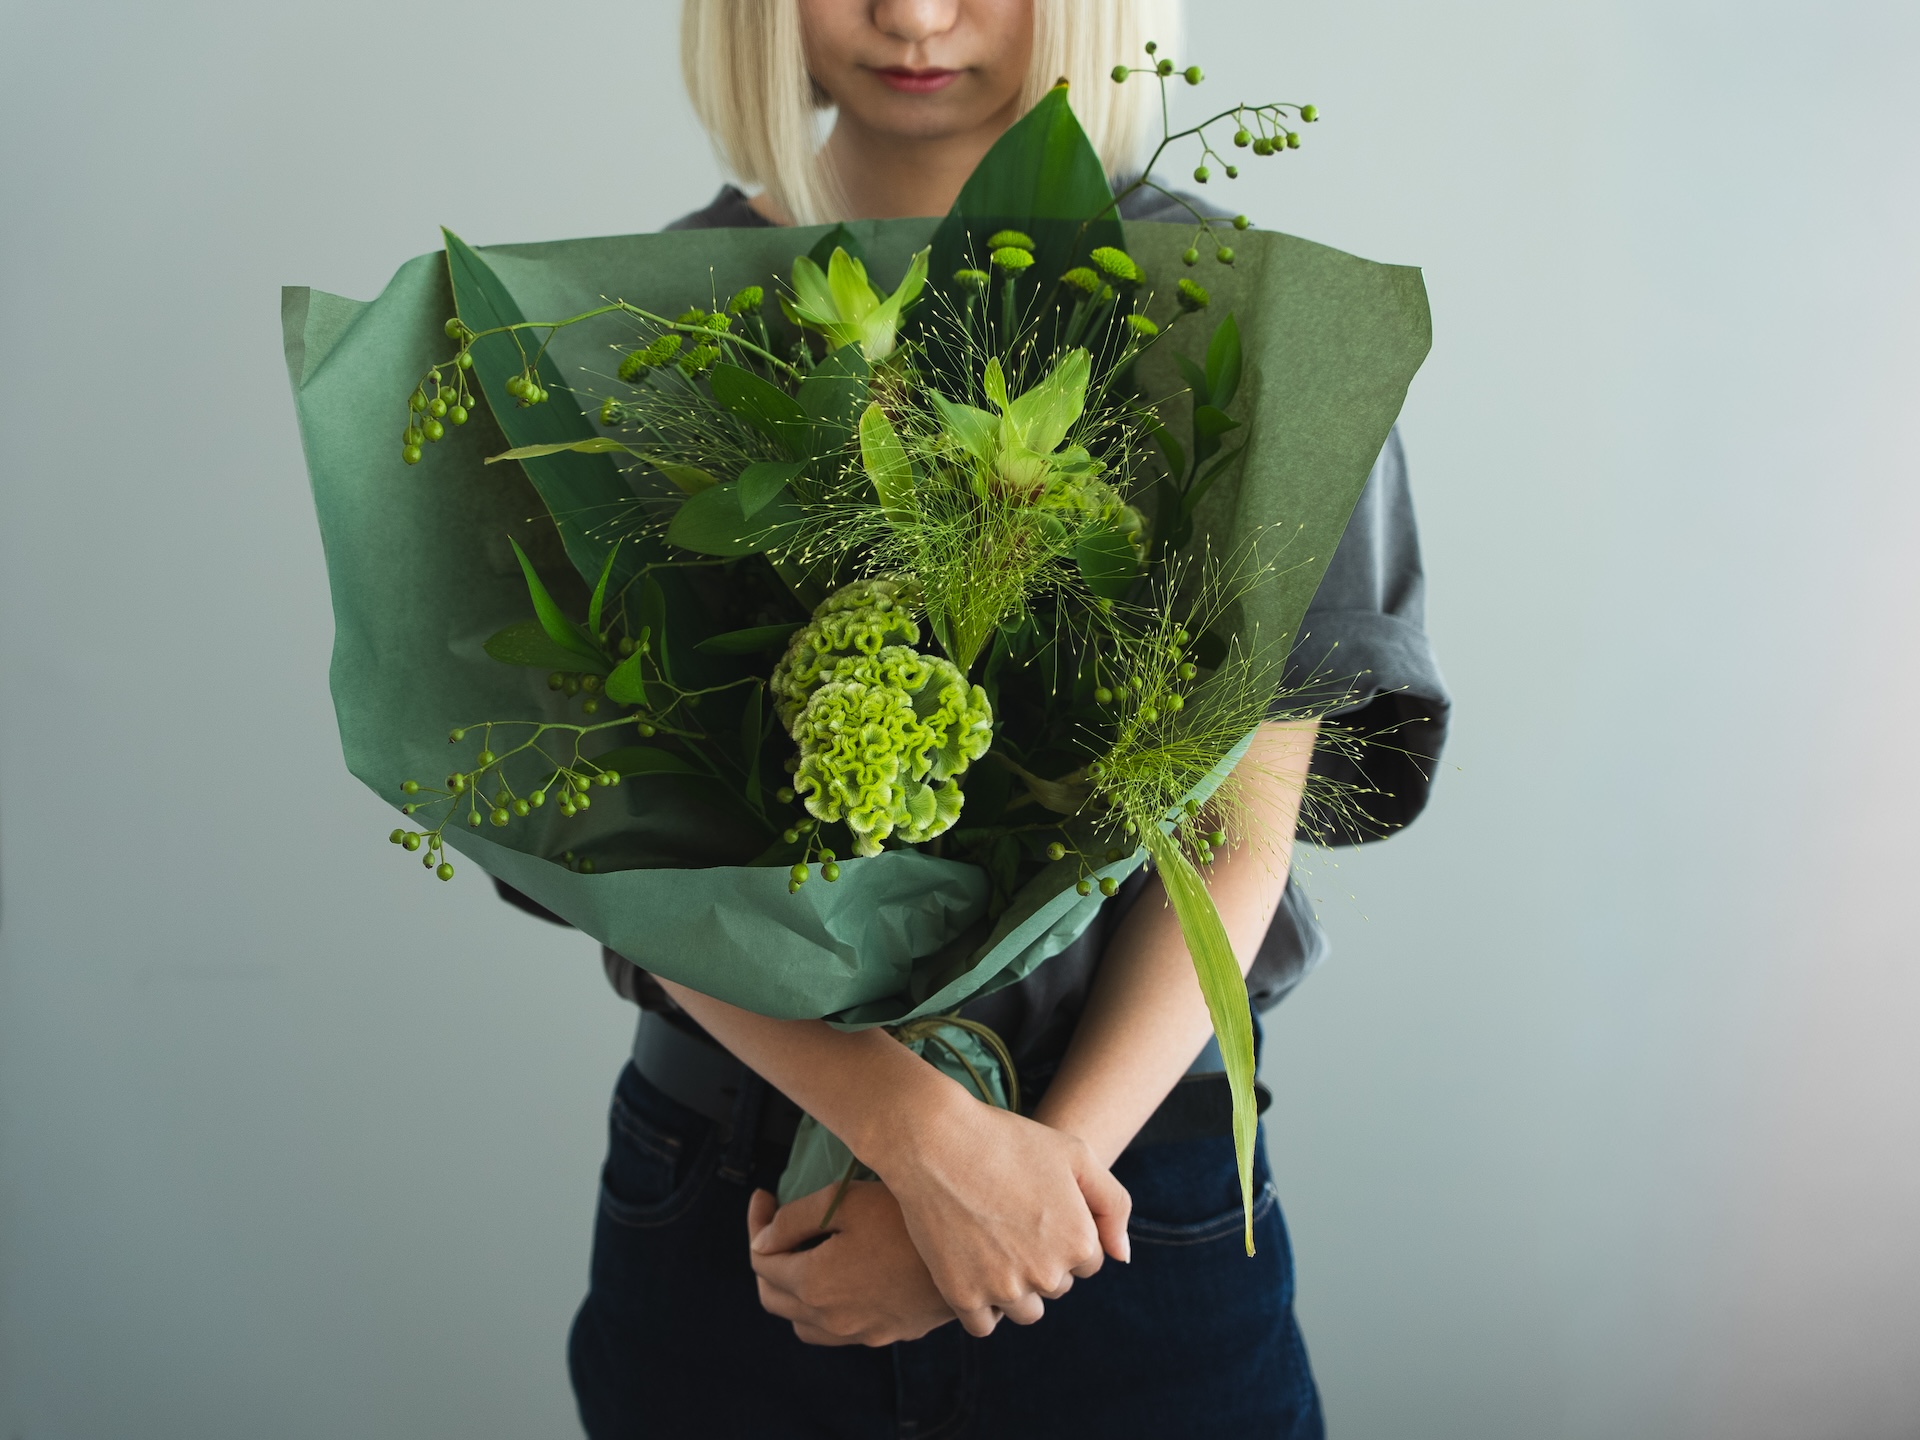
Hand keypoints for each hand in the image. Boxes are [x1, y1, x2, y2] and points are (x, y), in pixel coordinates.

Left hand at [747, 1184, 954, 1346]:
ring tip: (803, 1256)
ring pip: (801, 1322)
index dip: (756, 1224)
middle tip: (776, 1226)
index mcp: (813, 1284)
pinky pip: (834, 1332)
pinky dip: (821, 1310)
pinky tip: (839, 1280)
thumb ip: (793, 1220)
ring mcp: (859, 1332)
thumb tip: (761, 1242)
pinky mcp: (886, 1334)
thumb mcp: (846, 1201)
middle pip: (772, 1297)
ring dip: (790, 1291)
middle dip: (766, 1259)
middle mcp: (830, 1319)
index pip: (760, 1260)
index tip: (765, 1195)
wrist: (970, 1253)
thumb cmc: (906, 1217)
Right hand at [865, 1090, 1131, 1337]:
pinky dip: (982, 1306)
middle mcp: (1046, 1274)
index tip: (1038, 1207)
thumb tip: (1122, 1256)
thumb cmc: (1008, 1141)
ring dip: (1016, 1288)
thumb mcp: (1077, 1154)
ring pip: (1025, 1310)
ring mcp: (1003, 1289)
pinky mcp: (962, 1296)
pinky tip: (973, 1271)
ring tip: (993, 1245)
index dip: (1065, 1232)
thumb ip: (1113, 1206)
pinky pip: (983, 1325)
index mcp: (1079, 1242)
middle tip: (1012, 1220)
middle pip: (1057, 1286)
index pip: (1088, 1262)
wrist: (935, 1141)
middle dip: (1043, 1260)